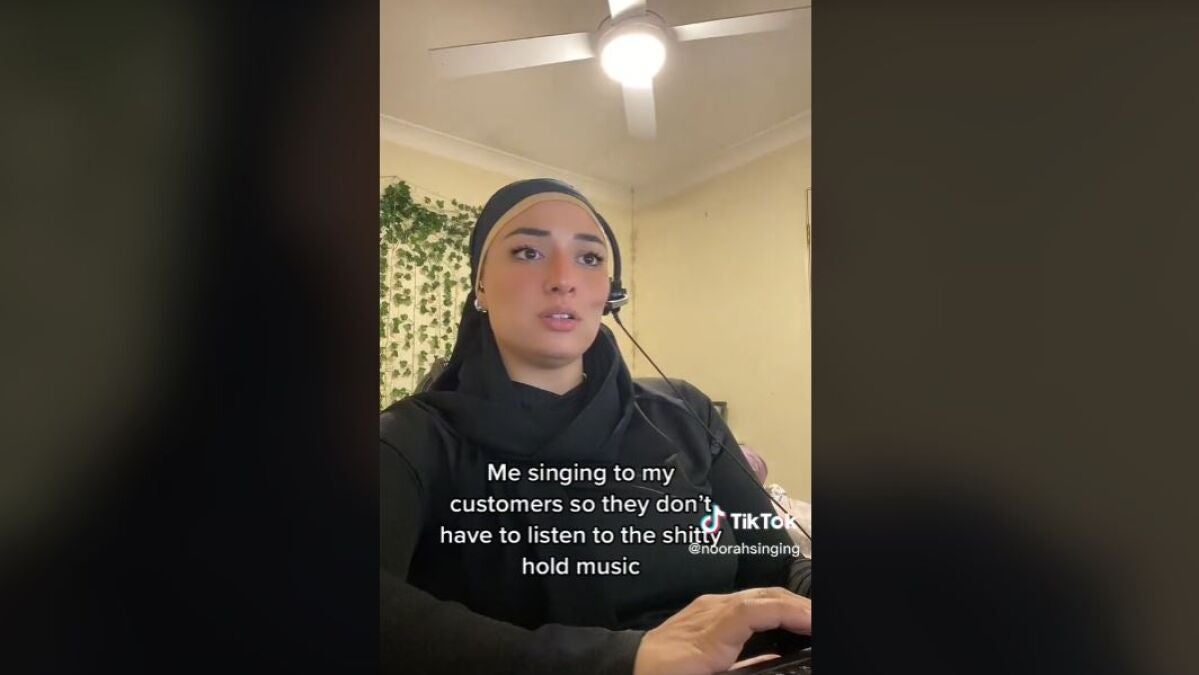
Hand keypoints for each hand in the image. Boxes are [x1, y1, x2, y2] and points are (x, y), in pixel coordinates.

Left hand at [632, 587, 811, 674]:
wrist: (626, 669)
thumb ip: (746, 669)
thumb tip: (774, 663)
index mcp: (705, 638)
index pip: (753, 610)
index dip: (788, 612)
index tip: (814, 621)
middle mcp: (706, 615)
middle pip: (759, 597)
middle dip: (797, 606)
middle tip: (823, 622)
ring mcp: (705, 610)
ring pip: (754, 597)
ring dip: (786, 606)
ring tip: (811, 621)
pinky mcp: (704, 613)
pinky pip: (743, 604)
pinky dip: (769, 609)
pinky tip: (783, 623)